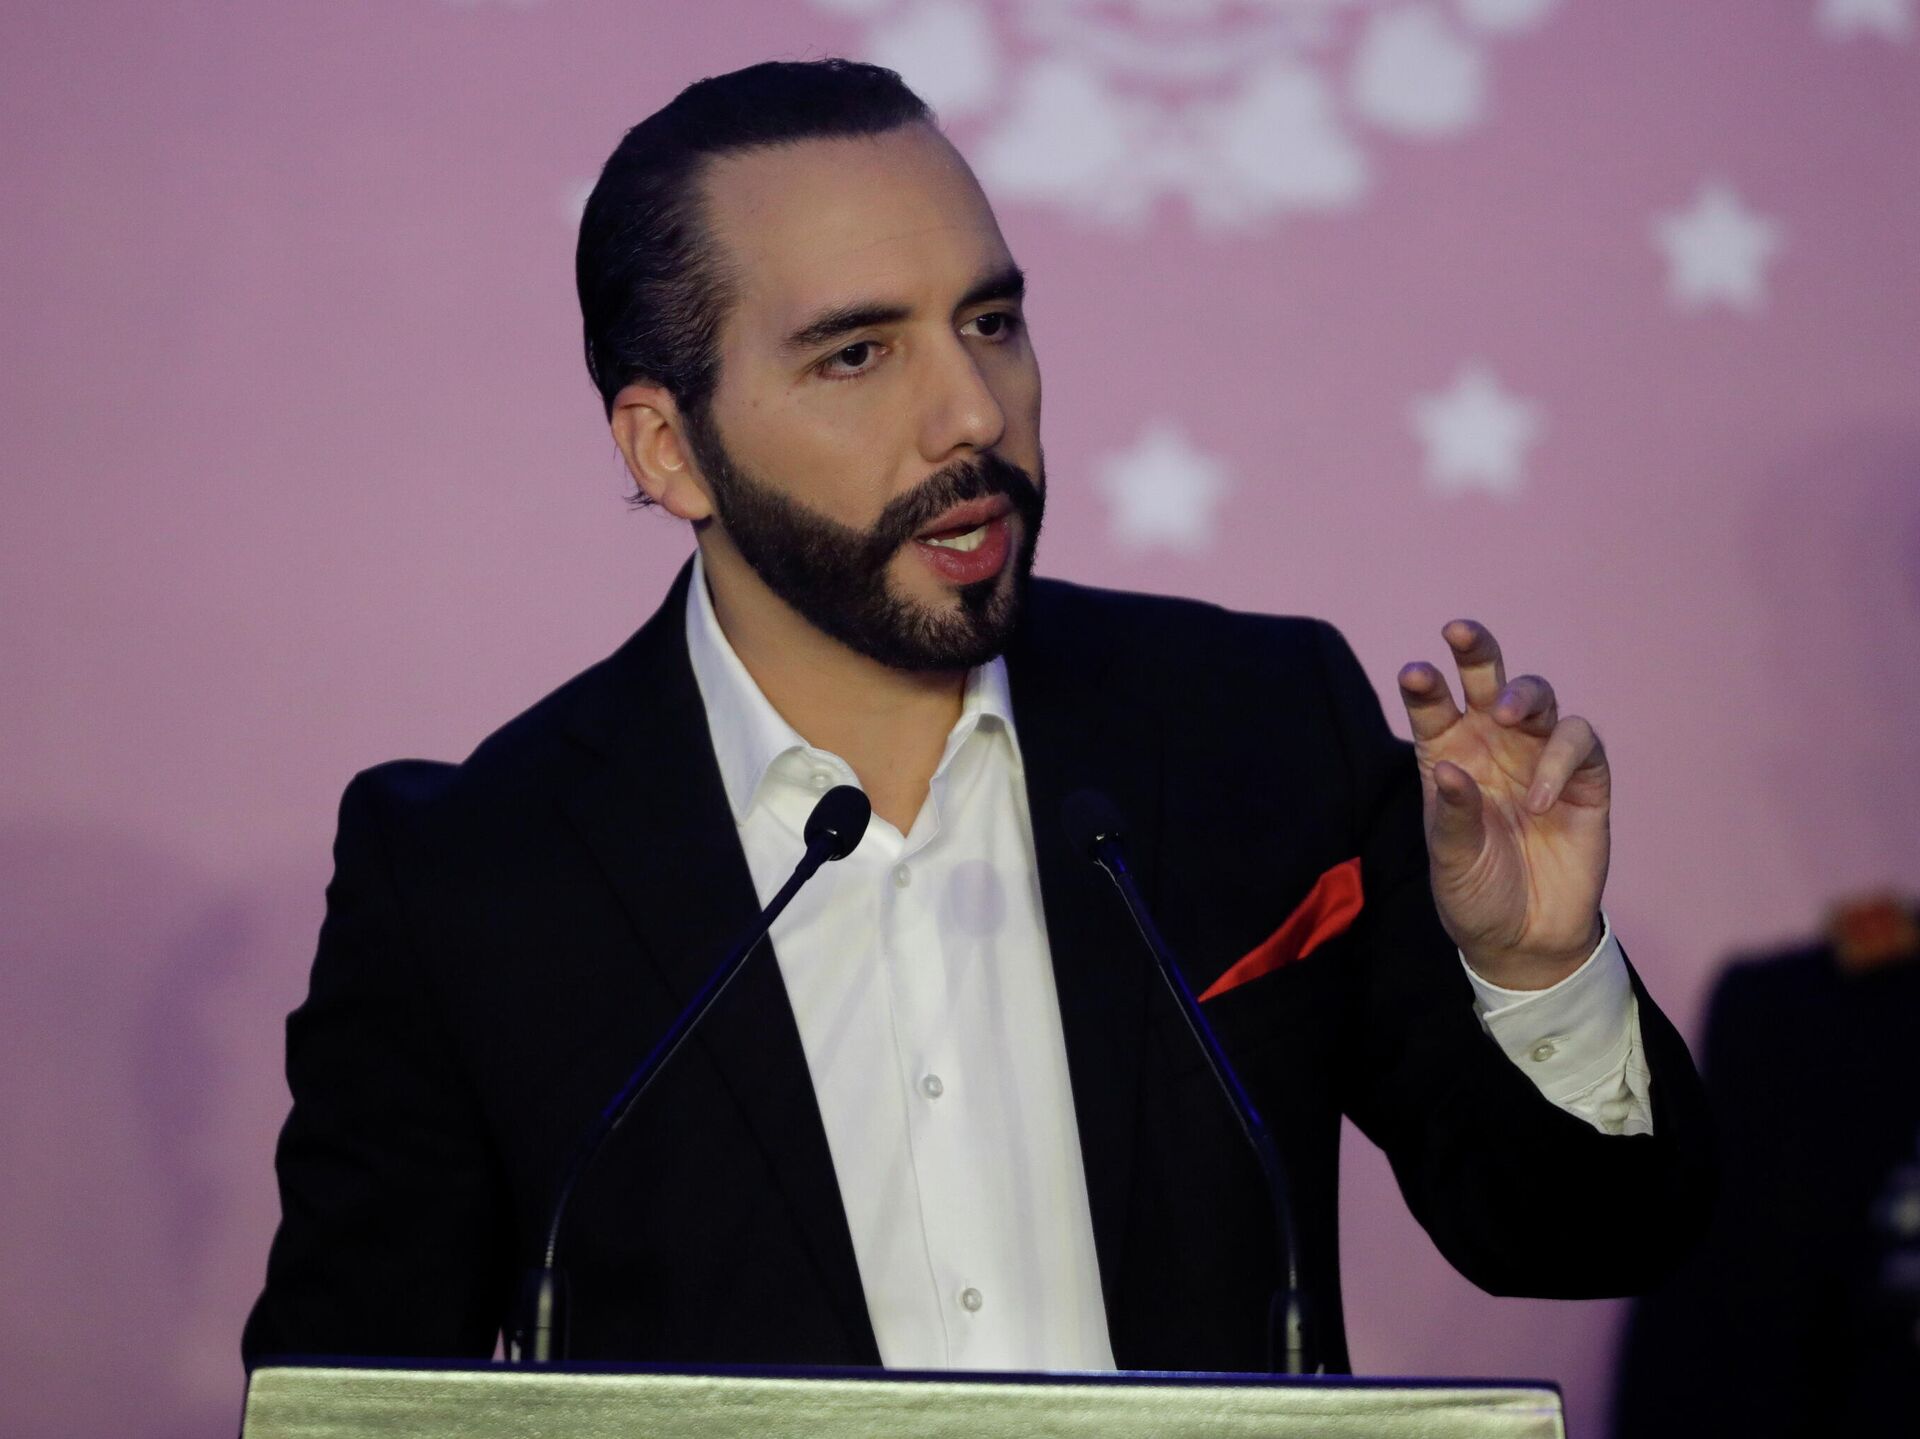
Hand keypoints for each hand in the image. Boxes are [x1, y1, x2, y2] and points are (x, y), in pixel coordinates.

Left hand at [1397, 621, 1607, 989]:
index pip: (1433, 707)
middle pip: (1489, 681)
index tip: (1414, 673)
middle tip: (1460, 632)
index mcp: (1449, 755)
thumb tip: (1451, 767)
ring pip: (1538, 698)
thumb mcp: (1452, 861)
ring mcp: (1539, 757)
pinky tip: (1539, 798)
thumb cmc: (1475, 892)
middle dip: (1477, 650)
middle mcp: (1493, 746)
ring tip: (1510, 718)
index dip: (1425, 686)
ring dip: (1524, 695)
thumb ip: (1452, 816)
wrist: (1525, 939)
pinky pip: (1580, 743)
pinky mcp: (1585, 780)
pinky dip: (1561, 757)